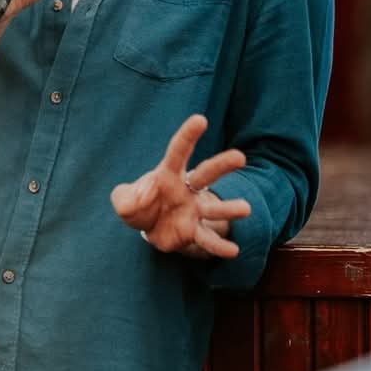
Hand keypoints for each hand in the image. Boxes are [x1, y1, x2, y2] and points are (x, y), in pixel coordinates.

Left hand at [110, 113, 250, 258]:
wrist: (148, 229)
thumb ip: (125, 198)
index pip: (178, 151)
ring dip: (228, 208)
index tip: (200, 120)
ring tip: (246, 208)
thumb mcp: (124, 200)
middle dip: (222, 165)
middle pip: (206, 174)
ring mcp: (194, 210)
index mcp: (168, 173)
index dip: (188, 136)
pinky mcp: (194, 232)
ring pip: (213, 208)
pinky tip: (233, 250)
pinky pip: (207, 239)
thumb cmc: (139, 204)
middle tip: (240, 157)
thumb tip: (144, 199)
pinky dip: (219, 245)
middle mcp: (187, 189)